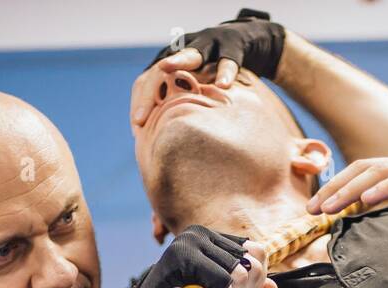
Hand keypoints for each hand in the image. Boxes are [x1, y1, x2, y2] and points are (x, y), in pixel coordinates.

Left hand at [131, 9, 285, 125]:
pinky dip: (225, 71)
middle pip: (159, 70)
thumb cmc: (219, 78)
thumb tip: (164, 145)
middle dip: (148, 92)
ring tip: (168, 66)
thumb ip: (182, 110)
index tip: (136, 128)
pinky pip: (228, 60)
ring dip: (180, 60)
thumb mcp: (198, 94)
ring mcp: (208, 46)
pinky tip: (223, 84)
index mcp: (172, 64)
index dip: (141, 103)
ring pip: (192, 53)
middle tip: (141, 118)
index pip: (147, 82)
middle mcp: (184, 52)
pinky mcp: (232, 46)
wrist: (250, 43)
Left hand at [308, 151, 387, 219]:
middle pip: (363, 171)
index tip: (320, 209)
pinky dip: (383, 189)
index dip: (340, 188)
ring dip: (349, 190)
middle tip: (311, 211)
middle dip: (334, 190)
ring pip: (378, 173)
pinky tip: (365, 201)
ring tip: (328, 208)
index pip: (366, 174)